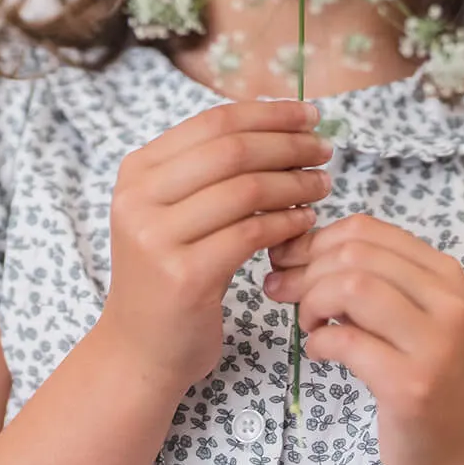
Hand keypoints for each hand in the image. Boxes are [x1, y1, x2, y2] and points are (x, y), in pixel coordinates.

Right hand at [100, 99, 333, 393]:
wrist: (140, 351)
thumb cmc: (172, 272)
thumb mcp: (175, 211)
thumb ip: (211, 170)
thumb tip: (281, 122)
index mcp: (138, 170)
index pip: (213, 121)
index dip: (269, 113)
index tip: (309, 116)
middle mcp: (139, 198)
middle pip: (232, 149)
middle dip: (288, 145)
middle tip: (324, 150)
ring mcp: (157, 237)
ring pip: (246, 189)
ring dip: (295, 183)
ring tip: (322, 185)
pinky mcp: (184, 276)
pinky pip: (252, 234)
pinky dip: (288, 222)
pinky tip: (307, 221)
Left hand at [263, 213, 463, 464]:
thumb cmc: (425, 373)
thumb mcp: (408, 313)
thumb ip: (367, 279)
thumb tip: (291, 250)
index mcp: (443, 273)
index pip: (367, 229)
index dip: (316, 240)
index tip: (290, 261)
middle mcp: (445, 301)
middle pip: (355, 254)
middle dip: (306, 270)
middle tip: (284, 293)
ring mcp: (432, 343)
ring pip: (352, 287)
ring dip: (312, 301)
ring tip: (309, 323)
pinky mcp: (412, 385)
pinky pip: (347, 341)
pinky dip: (318, 342)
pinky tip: (319, 351)